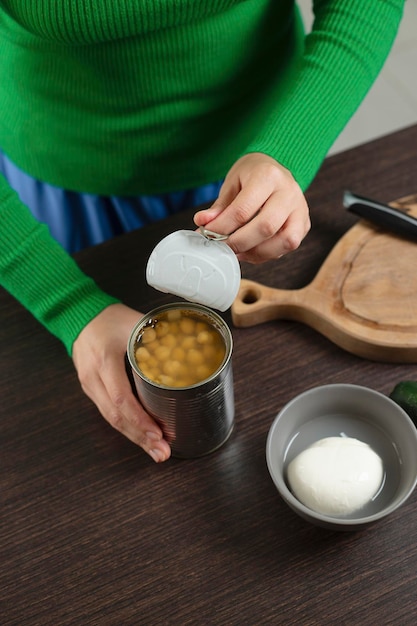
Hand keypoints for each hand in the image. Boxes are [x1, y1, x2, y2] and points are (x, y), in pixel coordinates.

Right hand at [72, 303, 170, 462]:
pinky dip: (126, 426)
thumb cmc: (109, 318)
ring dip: (134, 437)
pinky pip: (108, 412)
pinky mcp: (91, 389)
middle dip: (140, 437)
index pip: (121, 398)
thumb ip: (161, 336)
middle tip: (161, 452)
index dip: (139, 419)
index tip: (157, 433)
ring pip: (110, 419)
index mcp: (105, 360)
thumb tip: (193, 346)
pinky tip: (141, 436)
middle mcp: (94, 377)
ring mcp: (89, 385)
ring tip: (155, 451)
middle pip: (115, 416)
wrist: (79, 314)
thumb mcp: (136, 323)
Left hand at [194, 153, 310, 263]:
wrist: (275, 166)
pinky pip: (288, 246)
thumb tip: (203, 223)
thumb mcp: (232, 183)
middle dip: (239, 243)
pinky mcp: (304, 223)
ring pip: (284, 241)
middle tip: (221, 247)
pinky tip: (251, 250)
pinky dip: (267, 254)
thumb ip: (219, 206)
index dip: (222, 228)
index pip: (243, 210)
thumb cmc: (251, 175)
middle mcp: (289, 192)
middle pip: (265, 227)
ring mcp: (300, 209)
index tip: (207, 235)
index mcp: (268, 176)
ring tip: (237, 251)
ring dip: (256, 252)